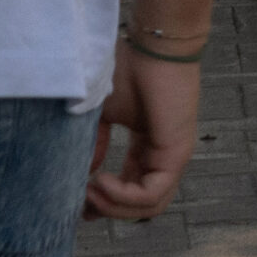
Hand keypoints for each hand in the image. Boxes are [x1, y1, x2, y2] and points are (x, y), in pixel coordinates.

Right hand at [84, 43, 202, 221]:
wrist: (153, 46)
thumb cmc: (130, 70)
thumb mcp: (104, 113)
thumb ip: (97, 144)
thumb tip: (86, 174)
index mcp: (148, 147)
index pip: (133, 190)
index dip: (106, 202)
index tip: (79, 205)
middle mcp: (164, 156)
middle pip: (143, 206)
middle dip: (109, 210)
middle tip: (82, 205)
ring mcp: (174, 157)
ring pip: (150, 206)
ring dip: (114, 206)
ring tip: (89, 191)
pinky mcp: (177, 154)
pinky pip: (151, 194)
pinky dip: (123, 196)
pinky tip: (100, 180)